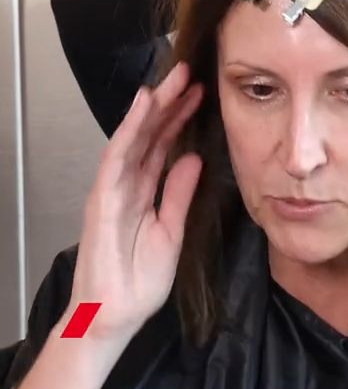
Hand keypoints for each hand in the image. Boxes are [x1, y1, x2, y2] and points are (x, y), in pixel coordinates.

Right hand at [67, 60, 203, 343]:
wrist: (114, 316)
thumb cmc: (138, 282)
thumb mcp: (171, 232)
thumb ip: (179, 194)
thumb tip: (194, 159)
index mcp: (143, 192)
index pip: (163, 146)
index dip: (181, 119)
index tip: (203, 94)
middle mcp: (126, 184)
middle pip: (149, 134)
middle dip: (169, 102)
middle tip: (192, 72)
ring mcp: (112, 188)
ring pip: (134, 137)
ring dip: (153, 106)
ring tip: (175, 78)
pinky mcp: (103, 197)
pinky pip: (118, 155)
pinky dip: (130, 128)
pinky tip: (145, 105)